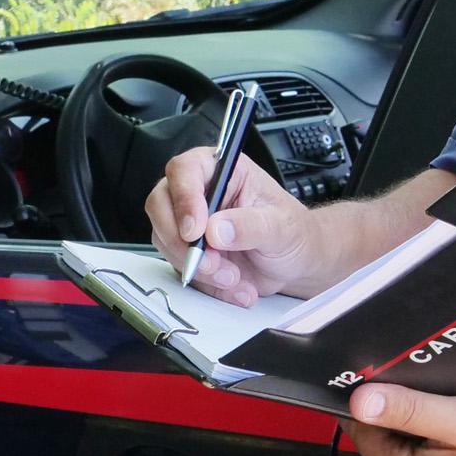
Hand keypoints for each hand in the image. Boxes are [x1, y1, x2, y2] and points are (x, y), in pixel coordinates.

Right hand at [144, 149, 325, 305]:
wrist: (295, 263)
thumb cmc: (292, 232)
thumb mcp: (282, 227)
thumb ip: (252, 225)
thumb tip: (217, 230)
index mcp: (222, 170)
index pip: (186, 170)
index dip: (184, 198)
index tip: (196, 231)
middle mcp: (199, 192)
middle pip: (160, 204)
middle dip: (182, 242)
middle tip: (212, 263)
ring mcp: (188, 222)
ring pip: (166, 240)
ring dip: (198, 267)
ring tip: (235, 277)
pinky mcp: (187, 251)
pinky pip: (180, 267)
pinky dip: (206, 284)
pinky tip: (235, 286)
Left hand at [344, 383, 455, 455]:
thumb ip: (409, 409)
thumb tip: (359, 401)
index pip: (364, 434)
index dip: (367, 402)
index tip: (376, 373)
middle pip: (388, 444)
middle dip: (395, 413)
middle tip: (413, 378)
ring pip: (415, 452)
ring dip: (420, 426)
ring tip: (442, 396)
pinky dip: (442, 441)